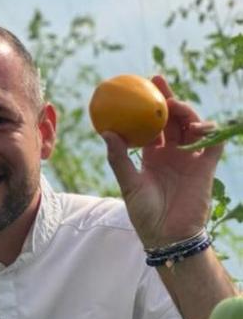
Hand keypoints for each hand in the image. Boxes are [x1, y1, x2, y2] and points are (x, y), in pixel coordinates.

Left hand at [102, 75, 223, 247]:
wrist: (168, 236)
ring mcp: (191, 159)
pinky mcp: (207, 167)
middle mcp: (172, 154)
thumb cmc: (144, 214)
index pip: (151, 125)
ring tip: (173, 107)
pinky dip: (210, 131)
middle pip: (173, 119)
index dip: (147, 106)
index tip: (138, 88)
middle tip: (156, 82)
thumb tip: (105, 132)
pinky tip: (198, 126)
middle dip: (167, 98)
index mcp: (152, 156)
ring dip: (185, 112)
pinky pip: (213, 143)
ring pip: (192, 125)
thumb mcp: (128, 184)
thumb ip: (118, 159)